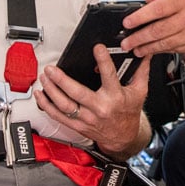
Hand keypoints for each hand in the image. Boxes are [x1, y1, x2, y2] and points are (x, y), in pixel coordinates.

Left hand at [35, 43, 151, 157]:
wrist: (123, 137)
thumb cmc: (129, 112)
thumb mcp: (140, 91)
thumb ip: (140, 70)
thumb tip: (143, 53)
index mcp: (115, 97)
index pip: (109, 76)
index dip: (103, 60)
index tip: (97, 48)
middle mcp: (99, 108)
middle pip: (77, 93)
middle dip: (62, 80)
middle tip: (52, 68)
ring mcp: (87, 118)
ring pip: (65, 105)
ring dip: (51, 91)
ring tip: (44, 78)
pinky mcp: (78, 125)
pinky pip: (59, 116)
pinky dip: (47, 105)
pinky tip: (41, 94)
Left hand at [120, 0, 184, 56]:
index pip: (157, 9)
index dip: (140, 17)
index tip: (128, 23)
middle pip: (158, 30)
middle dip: (139, 38)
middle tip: (127, 42)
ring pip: (165, 43)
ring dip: (148, 48)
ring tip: (137, 49)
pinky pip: (176, 49)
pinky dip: (163, 51)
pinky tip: (154, 51)